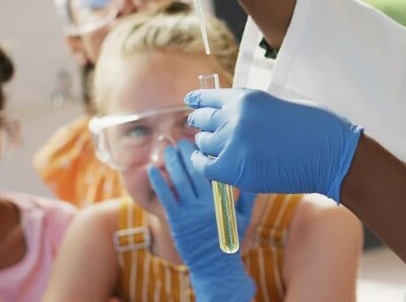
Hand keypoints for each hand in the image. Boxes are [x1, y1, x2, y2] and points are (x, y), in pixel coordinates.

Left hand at [148, 140, 255, 301]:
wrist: (215, 267)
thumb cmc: (231, 240)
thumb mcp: (245, 217)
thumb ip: (248, 195)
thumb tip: (254, 173)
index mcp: (225, 201)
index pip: (214, 171)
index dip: (205, 155)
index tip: (200, 141)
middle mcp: (208, 205)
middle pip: (195, 172)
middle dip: (186, 154)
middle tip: (179, 139)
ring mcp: (191, 214)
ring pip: (179, 182)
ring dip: (171, 163)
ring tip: (167, 148)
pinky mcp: (177, 222)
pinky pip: (166, 198)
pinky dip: (158, 182)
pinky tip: (151, 170)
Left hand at [184, 89, 362, 202]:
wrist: (331, 154)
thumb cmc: (314, 130)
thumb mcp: (277, 107)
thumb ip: (252, 112)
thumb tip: (231, 121)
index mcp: (246, 97)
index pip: (209, 98)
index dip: (198, 102)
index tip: (191, 103)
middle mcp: (234, 117)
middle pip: (203, 120)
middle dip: (202, 124)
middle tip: (201, 129)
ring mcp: (233, 143)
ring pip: (204, 143)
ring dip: (206, 145)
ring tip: (209, 148)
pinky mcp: (235, 169)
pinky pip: (205, 167)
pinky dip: (204, 165)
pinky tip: (208, 164)